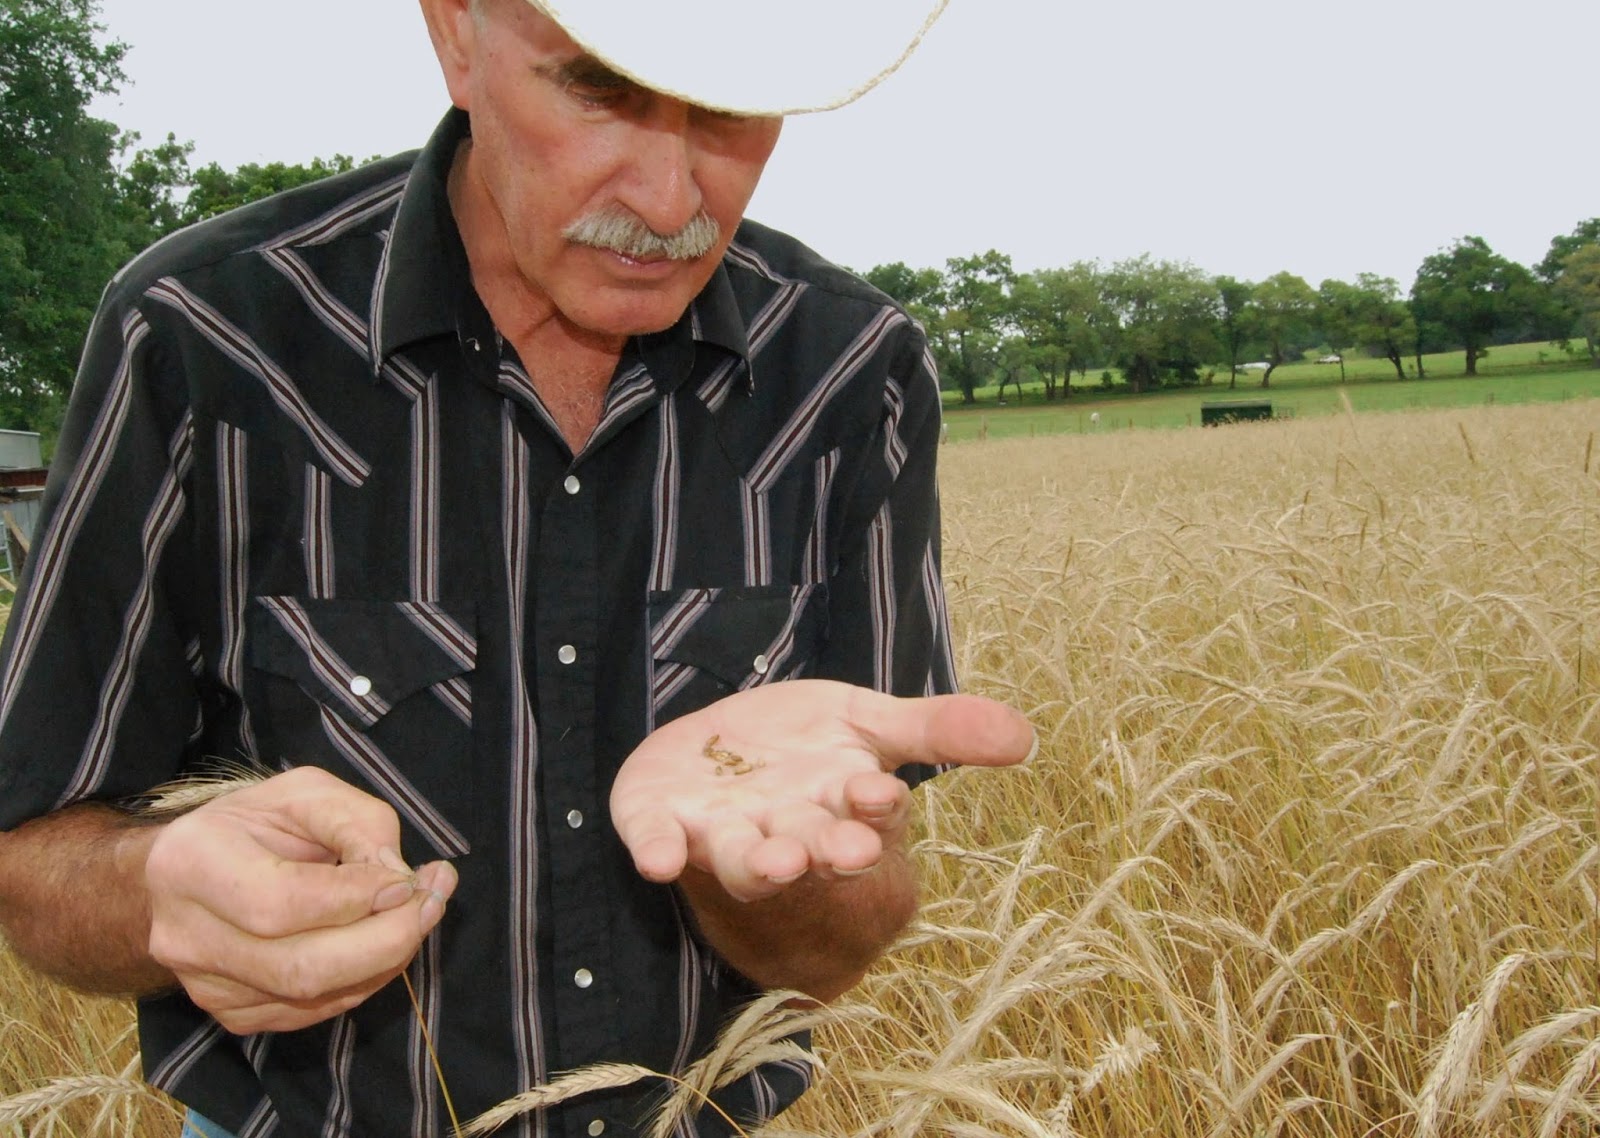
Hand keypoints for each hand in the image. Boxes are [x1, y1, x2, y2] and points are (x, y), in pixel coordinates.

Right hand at [142, 767, 457, 1033]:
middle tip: (433, 901)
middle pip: (301, 967)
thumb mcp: (305, 792)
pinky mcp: (231, 1014)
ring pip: (312, 996)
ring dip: (385, 959)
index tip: (409, 878)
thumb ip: (356, 822)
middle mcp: (188, 936)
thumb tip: (398, 879)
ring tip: (419, 913)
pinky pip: (312, 1012)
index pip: (280, 903)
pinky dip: (361, 979)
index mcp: (194, 864)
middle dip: (387, 939)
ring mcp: (207, 985)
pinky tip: (379, 941)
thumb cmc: (252, 823)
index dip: (355, 898)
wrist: (184, 872)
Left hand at [610, 680, 1032, 902]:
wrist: (717, 755)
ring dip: (757, 863)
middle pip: (807, 848)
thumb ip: (940, 730)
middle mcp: (782, 829)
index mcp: (838, 806)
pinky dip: (658, 850)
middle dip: (824, 851)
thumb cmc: (805, 746)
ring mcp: (717, 830)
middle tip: (843, 852)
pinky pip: (654, 840)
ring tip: (777, 861)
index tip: (881, 798)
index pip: (864, 816)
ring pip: (740, 859)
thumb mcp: (873, 723)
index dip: (874, 813)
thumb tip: (1024, 734)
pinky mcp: (656, 818)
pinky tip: (659, 860)